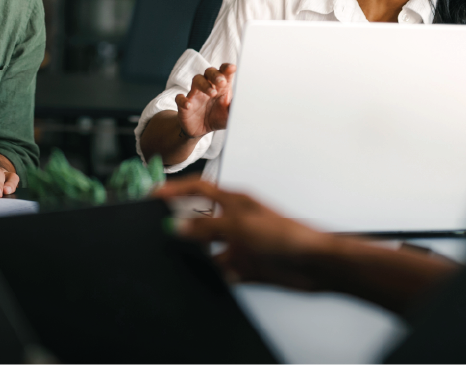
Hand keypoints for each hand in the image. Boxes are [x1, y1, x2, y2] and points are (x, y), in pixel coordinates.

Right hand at [155, 178, 333, 289]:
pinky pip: (221, 270)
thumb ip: (206, 226)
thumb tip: (176, 225)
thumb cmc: (286, 235)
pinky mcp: (245, 265)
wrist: (313, 264)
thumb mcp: (239, 226)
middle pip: (200, 218)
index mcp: (234, 201)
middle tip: (158, 229)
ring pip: (208, 248)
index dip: (175, 189)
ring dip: (196, 253)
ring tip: (180, 257)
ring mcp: (239, 243)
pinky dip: (214, 275)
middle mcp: (235, 220)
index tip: (152, 195)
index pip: (197, 188)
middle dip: (181, 224)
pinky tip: (210, 277)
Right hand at [174, 63, 235, 138]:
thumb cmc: (217, 118)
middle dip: (215, 75)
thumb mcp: (230, 115)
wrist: (200, 130)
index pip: (223, 72)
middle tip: (222, 82)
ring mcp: (195, 94)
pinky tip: (189, 105)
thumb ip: (237, 108)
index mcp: (221, 87)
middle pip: (209, 72)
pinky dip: (183, 100)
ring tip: (212, 93)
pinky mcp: (184, 104)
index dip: (226, 68)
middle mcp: (207, 87)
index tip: (232, 68)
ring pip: (196, 80)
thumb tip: (247, 104)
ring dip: (203, 84)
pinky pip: (180, 98)